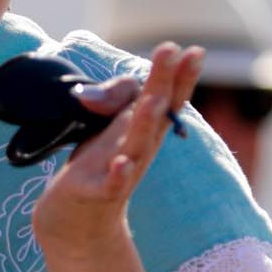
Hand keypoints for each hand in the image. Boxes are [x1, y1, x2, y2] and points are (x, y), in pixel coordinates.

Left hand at [32, 43, 202, 254]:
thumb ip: (119, 99)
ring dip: (146, 124)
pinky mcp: (98, 194)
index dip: (180, 76)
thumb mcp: (110, 126)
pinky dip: (118, 175)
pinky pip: (112, 185)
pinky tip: (121, 164)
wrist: (76, 221)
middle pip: (157, 114)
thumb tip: (128, 83)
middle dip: (166, 83)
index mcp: (143, 130)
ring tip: (152, 101)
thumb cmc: (99, 167)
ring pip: (137, 145)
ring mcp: (122, 171)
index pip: (167, 99)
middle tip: (175, 52)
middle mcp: (140, 149)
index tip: (195, 50)